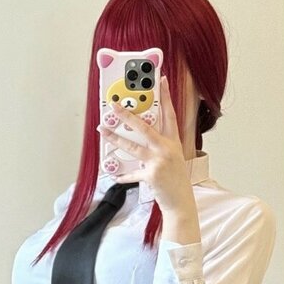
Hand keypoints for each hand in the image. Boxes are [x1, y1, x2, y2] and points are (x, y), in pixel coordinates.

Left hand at [99, 74, 199, 240]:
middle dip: (128, 115)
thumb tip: (141, 138)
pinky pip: (132, 174)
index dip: (167, 97)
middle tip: (114, 105)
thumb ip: (160, 146)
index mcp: (173, 143)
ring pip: (133, 147)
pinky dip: (122, 175)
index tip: (162, 81)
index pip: (170, 115)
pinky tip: (113, 174)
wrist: (181, 202)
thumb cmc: (176, 180)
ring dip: (116, 138)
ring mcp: (159, 162)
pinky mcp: (151, 175)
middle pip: (145, 128)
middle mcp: (167, 149)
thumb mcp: (173, 159)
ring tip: (103, 131)